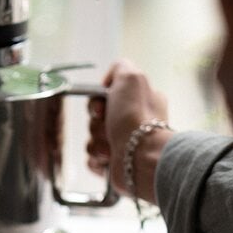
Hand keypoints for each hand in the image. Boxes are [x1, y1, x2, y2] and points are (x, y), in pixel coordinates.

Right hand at [86, 59, 171, 202]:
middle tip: (108, 127)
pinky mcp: (115, 164)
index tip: (100, 108)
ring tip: (111, 147)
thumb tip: (109, 80)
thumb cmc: (136, 117)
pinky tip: (107, 159)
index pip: (106, 98)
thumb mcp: (131, 78)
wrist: (140, 156)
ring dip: (97, 142)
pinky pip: (93, 158)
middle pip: (96, 118)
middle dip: (96, 124)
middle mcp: (132, 122)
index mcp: (139, 101)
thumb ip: (120, 68)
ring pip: (92, 138)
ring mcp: (124, 144)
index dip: (97, 102)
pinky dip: (96, 159)